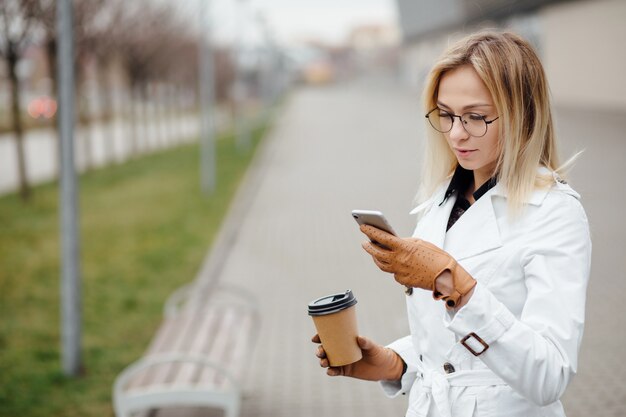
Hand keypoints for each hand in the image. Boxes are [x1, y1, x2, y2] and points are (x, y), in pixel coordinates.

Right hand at [312, 334, 403, 380]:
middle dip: (320, 351)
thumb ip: (367, 342)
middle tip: (320, 352)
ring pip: (328, 361)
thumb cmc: (378, 352)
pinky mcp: (346, 371)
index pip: (330, 337)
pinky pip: (335, 371)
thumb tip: (359, 338)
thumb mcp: (373, 347)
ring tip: (324, 362)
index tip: (315, 338)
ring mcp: (343, 361)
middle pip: (326, 349)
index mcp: (345, 341)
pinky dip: (331, 372)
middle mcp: (342, 351)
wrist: (385, 367)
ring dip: (323, 361)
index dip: (320, 337)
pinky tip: (330, 371)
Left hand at [360, 224, 475, 307]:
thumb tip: (393, 242)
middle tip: (365, 242)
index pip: (381, 237)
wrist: (446, 275)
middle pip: (377, 253)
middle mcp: (399, 260)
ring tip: (373, 252)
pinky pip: (393, 273)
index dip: (370, 231)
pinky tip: (391, 263)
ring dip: (376, 258)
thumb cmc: (436, 256)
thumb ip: (405, 242)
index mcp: (403, 247)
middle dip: (369, 246)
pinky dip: (391, 267)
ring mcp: (400, 272)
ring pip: (381, 264)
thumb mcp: (420, 243)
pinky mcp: (403, 280)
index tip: (363, 227)